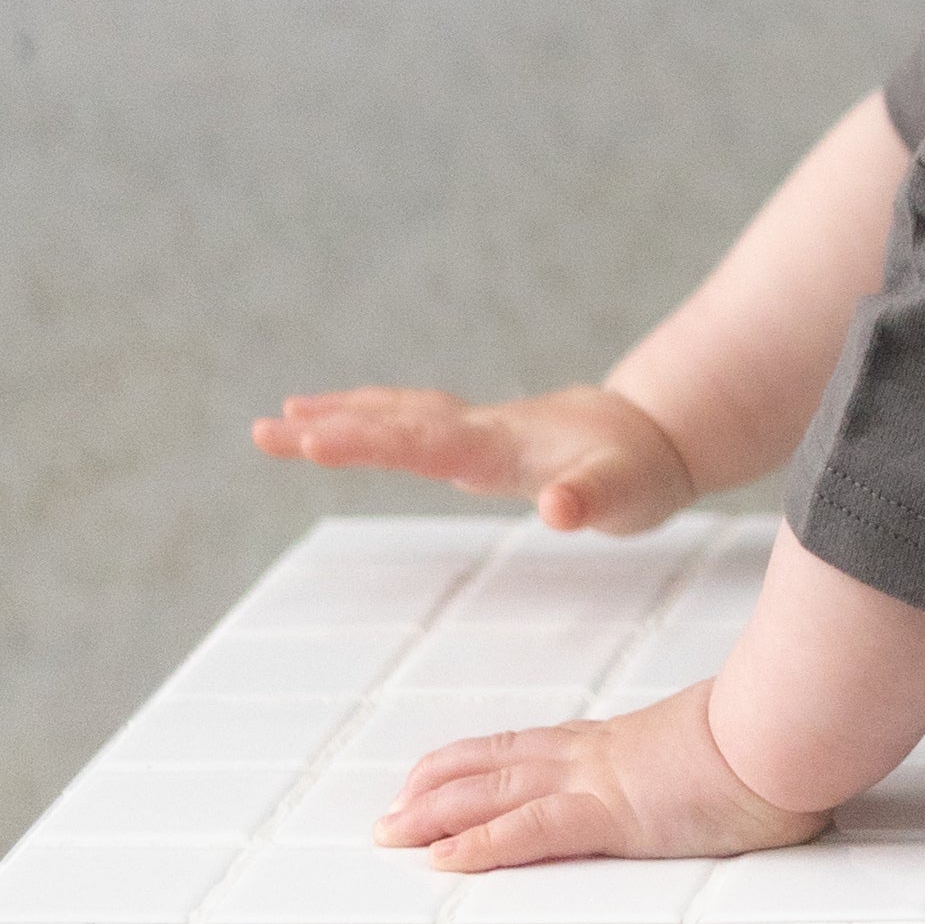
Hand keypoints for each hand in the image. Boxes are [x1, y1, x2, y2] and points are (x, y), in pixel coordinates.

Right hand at [252, 377, 695, 535]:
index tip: (311, 438)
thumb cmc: (641, 470)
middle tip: (264, 432)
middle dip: (330, 427)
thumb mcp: (627, 493)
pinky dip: (372, 416)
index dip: (367, 440)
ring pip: (397, 415)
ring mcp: (477, 428)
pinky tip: (343, 419)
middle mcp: (480, 429)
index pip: (422, 440)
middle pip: (394, 423)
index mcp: (501, 444)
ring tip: (278, 421)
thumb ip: (591, 500)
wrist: (659, 433)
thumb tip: (557, 508)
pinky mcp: (480, 436)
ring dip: (340, 416)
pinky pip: (412, 420)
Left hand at [374, 673, 828, 874]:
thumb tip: (735, 778)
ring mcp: (601, 782)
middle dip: (436, 789)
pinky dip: (480, 845)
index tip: (439, 773)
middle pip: (497, 766)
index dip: (479, 760)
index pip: (534, 748)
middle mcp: (599, 755)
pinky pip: (530, 831)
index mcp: (625, 743)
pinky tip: (442, 859)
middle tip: (389, 813)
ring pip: (495, 793)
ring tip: (390, 833)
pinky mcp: (612, 814)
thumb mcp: (735, 752)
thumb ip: (714, 763)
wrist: (796, 726)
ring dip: (435, 815)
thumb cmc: (784, 738)